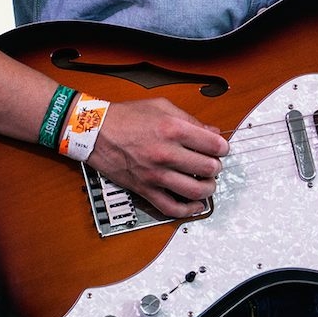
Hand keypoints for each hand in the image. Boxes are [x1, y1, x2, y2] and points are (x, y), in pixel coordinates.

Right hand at [85, 98, 229, 217]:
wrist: (94, 131)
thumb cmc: (126, 116)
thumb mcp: (162, 106)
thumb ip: (190, 120)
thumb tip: (212, 133)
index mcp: (173, 129)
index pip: (213, 144)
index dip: (223, 147)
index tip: (221, 148)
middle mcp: (166, 153)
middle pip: (208, 168)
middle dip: (216, 166)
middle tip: (213, 164)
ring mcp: (155, 174)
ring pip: (194, 191)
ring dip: (208, 188)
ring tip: (208, 183)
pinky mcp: (144, 189)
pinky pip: (170, 207)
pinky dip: (187, 210)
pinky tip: (195, 204)